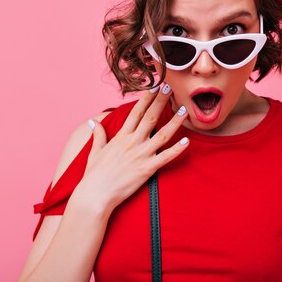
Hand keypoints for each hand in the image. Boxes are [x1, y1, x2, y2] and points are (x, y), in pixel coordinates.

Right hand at [71, 83, 188, 213]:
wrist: (95, 195)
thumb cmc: (94, 175)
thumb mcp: (95, 151)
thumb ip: (99, 135)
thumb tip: (94, 122)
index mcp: (121, 137)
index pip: (136, 112)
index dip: (146, 98)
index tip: (154, 86)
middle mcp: (132, 142)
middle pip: (150, 117)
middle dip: (161, 101)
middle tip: (170, 87)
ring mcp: (141, 155)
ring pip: (162, 134)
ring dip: (175, 121)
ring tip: (184, 110)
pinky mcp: (147, 169)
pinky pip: (166, 157)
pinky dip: (177, 149)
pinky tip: (187, 141)